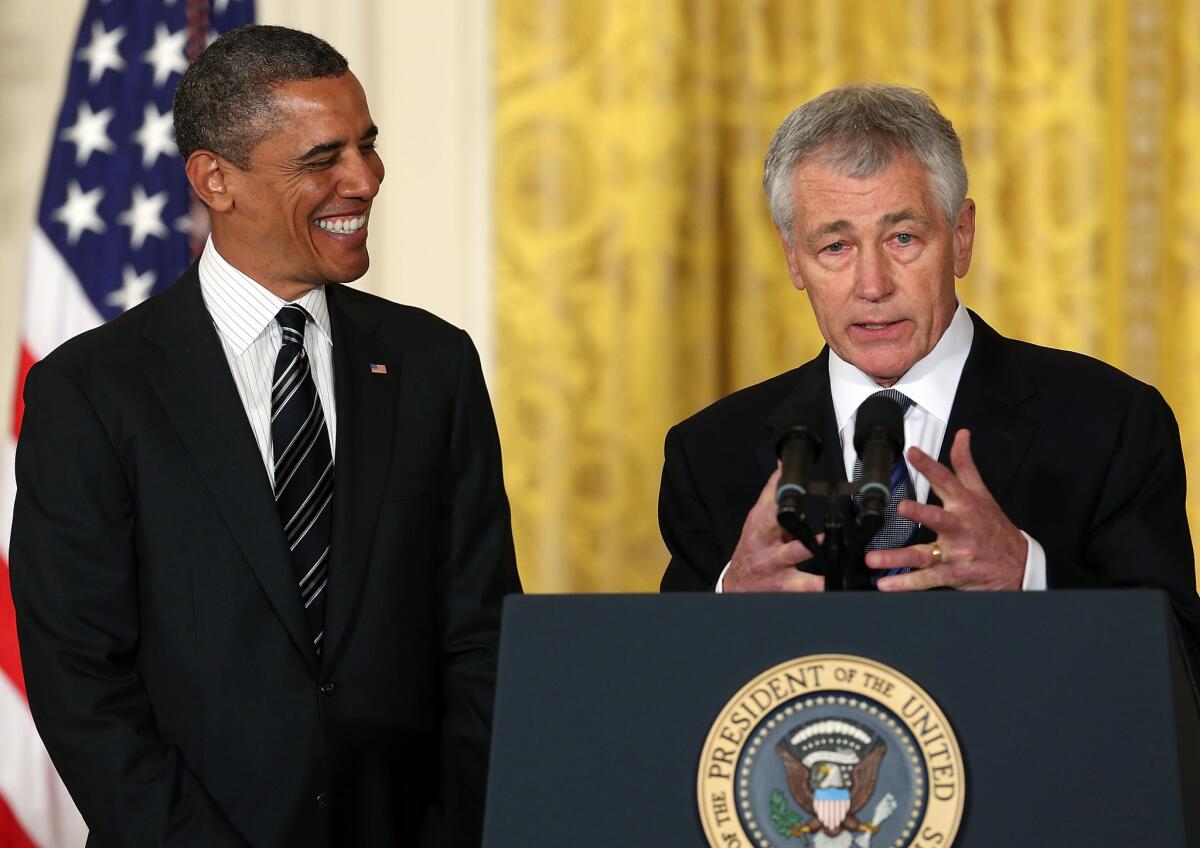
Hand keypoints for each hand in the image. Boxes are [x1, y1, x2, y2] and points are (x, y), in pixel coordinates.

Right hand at [724, 465, 823, 591]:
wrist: (739, 584)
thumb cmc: (753, 547)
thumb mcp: (757, 519)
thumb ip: (773, 493)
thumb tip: (783, 464)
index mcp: (760, 523)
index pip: (768, 500)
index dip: (778, 489)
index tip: (789, 474)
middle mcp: (765, 542)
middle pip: (776, 524)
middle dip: (792, 515)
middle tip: (811, 504)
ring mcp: (775, 565)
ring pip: (793, 555)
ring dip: (811, 548)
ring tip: (830, 542)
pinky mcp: (786, 586)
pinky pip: (807, 585)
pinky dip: (823, 584)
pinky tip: (840, 579)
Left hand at [866, 429, 1025, 590]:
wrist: (1018, 567)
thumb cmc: (994, 528)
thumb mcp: (983, 494)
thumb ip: (966, 465)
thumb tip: (961, 436)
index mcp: (965, 505)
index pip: (946, 480)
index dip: (929, 465)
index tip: (912, 452)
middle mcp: (959, 528)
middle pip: (939, 518)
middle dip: (921, 513)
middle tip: (903, 507)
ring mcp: (955, 553)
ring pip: (924, 554)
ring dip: (898, 558)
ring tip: (874, 559)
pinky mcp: (953, 574)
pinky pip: (926, 580)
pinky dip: (905, 583)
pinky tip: (886, 585)